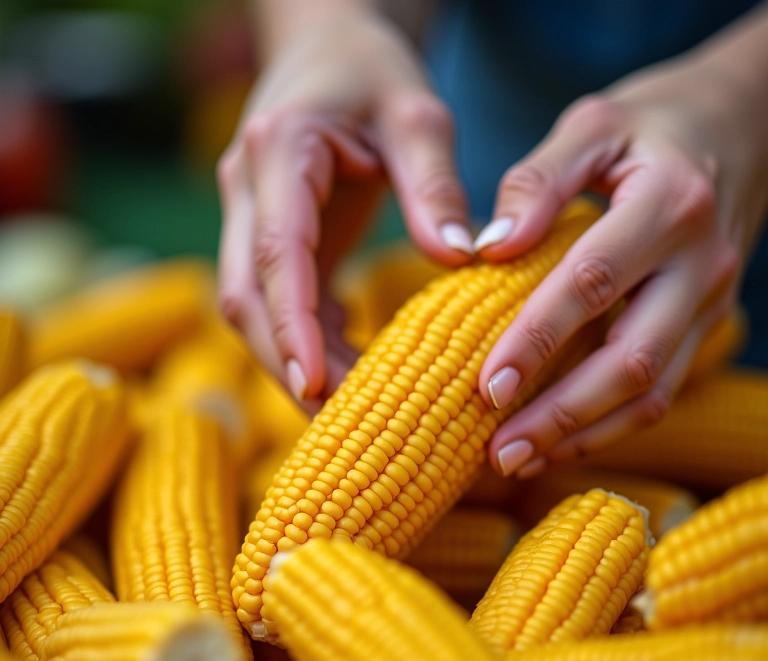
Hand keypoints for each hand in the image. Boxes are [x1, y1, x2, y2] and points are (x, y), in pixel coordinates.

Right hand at [217, 9, 471, 405]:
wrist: (326, 44)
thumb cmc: (373, 71)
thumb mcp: (418, 115)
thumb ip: (435, 186)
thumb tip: (460, 260)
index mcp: (280, 152)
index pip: (277, 254)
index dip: (293, 326)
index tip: (316, 386)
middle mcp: (247, 189)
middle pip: (245, 296)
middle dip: (286, 361)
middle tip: (341, 418)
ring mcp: (248, 215)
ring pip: (249, 307)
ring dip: (292, 358)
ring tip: (349, 405)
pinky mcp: (267, 235)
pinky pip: (274, 300)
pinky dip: (305, 339)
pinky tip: (344, 364)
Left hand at [476, 52, 767, 477]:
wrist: (744, 126)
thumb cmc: (653, 124)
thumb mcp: (592, 127)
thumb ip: (538, 182)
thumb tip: (487, 247)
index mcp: (667, 204)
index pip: (593, 285)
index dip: (538, 341)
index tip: (487, 386)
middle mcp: (700, 264)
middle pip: (631, 360)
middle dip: (561, 414)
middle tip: (498, 452)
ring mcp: (710, 301)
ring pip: (652, 391)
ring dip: (583, 435)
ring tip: (518, 460)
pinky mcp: (705, 323)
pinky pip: (661, 389)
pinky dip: (609, 425)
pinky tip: (558, 440)